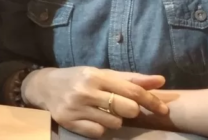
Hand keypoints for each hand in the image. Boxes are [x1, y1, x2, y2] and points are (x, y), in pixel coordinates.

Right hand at [24, 67, 168, 137]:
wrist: (44, 87)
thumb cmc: (79, 78)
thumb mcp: (102, 74)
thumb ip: (131, 78)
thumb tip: (161, 81)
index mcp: (95, 75)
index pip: (132, 90)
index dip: (151, 101)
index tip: (164, 109)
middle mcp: (85, 91)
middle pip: (127, 108)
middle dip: (132, 111)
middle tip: (125, 108)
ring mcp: (76, 108)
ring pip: (114, 123)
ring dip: (115, 120)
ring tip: (104, 111)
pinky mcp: (69, 122)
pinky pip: (99, 132)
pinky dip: (101, 128)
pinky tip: (93, 119)